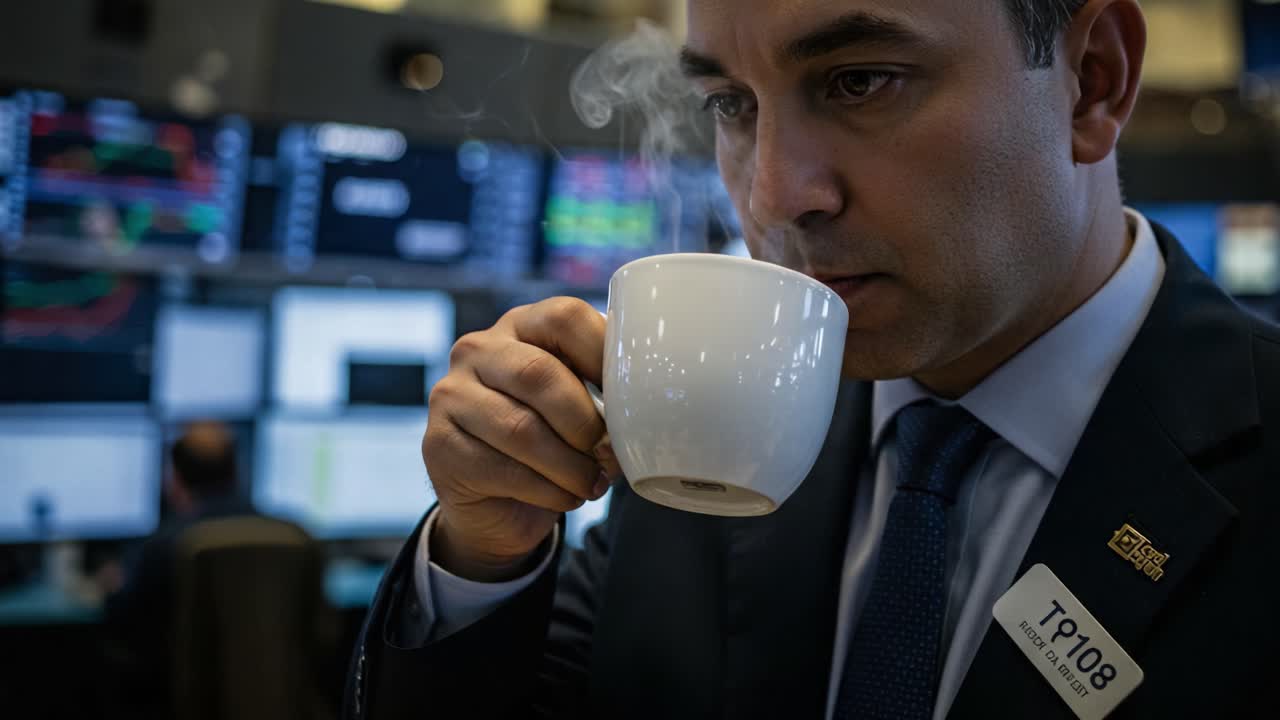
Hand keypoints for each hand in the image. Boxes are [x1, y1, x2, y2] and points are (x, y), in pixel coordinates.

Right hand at [423, 298, 620, 581]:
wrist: (500, 501)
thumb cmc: (553, 440)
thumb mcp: (582, 403)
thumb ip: (607, 388)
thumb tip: (646, 407)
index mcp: (522, 325)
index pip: (565, 318)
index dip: (604, 356)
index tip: (633, 397)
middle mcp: (478, 350)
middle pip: (539, 374)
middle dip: (584, 423)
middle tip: (607, 453)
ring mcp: (451, 396)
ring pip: (520, 428)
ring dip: (569, 466)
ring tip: (590, 483)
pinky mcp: (438, 445)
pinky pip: (502, 469)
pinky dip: (548, 491)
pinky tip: (564, 496)